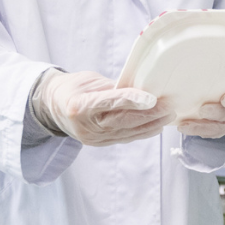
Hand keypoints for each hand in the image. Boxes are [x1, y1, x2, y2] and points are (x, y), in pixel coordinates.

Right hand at [33, 69, 174, 146]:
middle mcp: (85, 125)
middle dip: (150, 114)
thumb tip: (145, 88)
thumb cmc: (75, 87)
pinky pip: (126, 138)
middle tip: (170, 106)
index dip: (131, 100)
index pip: (109, 102)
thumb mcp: (91, 81)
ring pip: (128, 132)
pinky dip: (144, 132)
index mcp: (79, 105)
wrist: (54, 107)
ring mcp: (93, 138)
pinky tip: (158, 125)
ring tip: (169, 115)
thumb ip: (116, 87)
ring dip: (152, 124)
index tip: (152, 99)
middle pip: (122, 121)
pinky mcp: (100, 144)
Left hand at [177, 75, 224, 138]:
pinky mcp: (223, 129)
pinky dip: (199, 131)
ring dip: (201, 127)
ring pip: (219, 127)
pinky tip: (186, 129)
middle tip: (202, 111)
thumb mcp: (222, 73)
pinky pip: (212, 133)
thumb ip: (211, 72)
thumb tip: (187, 60)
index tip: (224, 100)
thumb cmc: (222, 80)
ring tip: (184, 126)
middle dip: (215, 113)